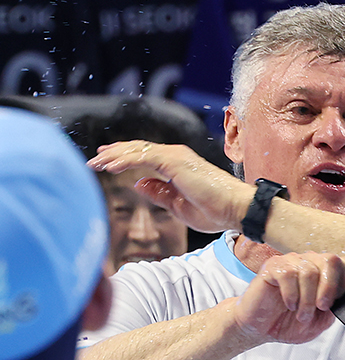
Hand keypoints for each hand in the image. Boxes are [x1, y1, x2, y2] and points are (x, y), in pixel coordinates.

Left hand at [87, 140, 251, 232]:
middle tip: (94, 158)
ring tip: (95, 163)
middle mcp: (176, 156)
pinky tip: (110, 167)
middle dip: (114, 153)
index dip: (124, 157)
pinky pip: (143, 157)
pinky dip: (124, 160)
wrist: (236, 209)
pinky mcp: (175, 162)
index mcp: (178, 165)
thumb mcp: (179, 206)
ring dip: (114, 156)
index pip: (146, 156)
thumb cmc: (215, 210)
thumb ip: (159, 193)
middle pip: (138, 149)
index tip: (107, 162)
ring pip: (137, 150)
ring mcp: (176, 157)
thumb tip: (139, 184)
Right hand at [234, 252, 344, 344]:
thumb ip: (334, 309)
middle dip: (329, 288)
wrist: (260, 329)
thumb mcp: (319, 322)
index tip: (339, 300)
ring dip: (308, 299)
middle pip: (331, 260)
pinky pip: (289, 274)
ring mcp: (291, 262)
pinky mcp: (273, 266)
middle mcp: (310, 262)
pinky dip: (292, 294)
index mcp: (325, 273)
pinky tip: (289, 304)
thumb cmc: (288, 323)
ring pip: (310, 271)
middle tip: (322, 307)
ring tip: (301, 314)